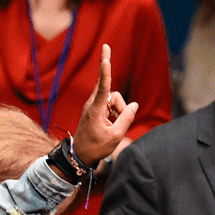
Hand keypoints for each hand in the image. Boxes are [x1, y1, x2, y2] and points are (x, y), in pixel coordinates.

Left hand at [69, 44, 138, 167]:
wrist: (80, 155)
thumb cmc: (96, 147)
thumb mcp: (115, 136)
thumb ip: (126, 118)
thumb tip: (134, 105)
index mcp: (95, 109)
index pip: (103, 86)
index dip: (106, 71)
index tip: (105, 58)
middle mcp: (93, 103)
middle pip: (113, 93)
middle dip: (120, 105)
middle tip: (113, 92)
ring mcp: (93, 105)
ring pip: (114, 100)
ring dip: (119, 111)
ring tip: (114, 128)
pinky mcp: (95, 109)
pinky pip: (111, 105)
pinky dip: (116, 113)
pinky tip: (112, 125)